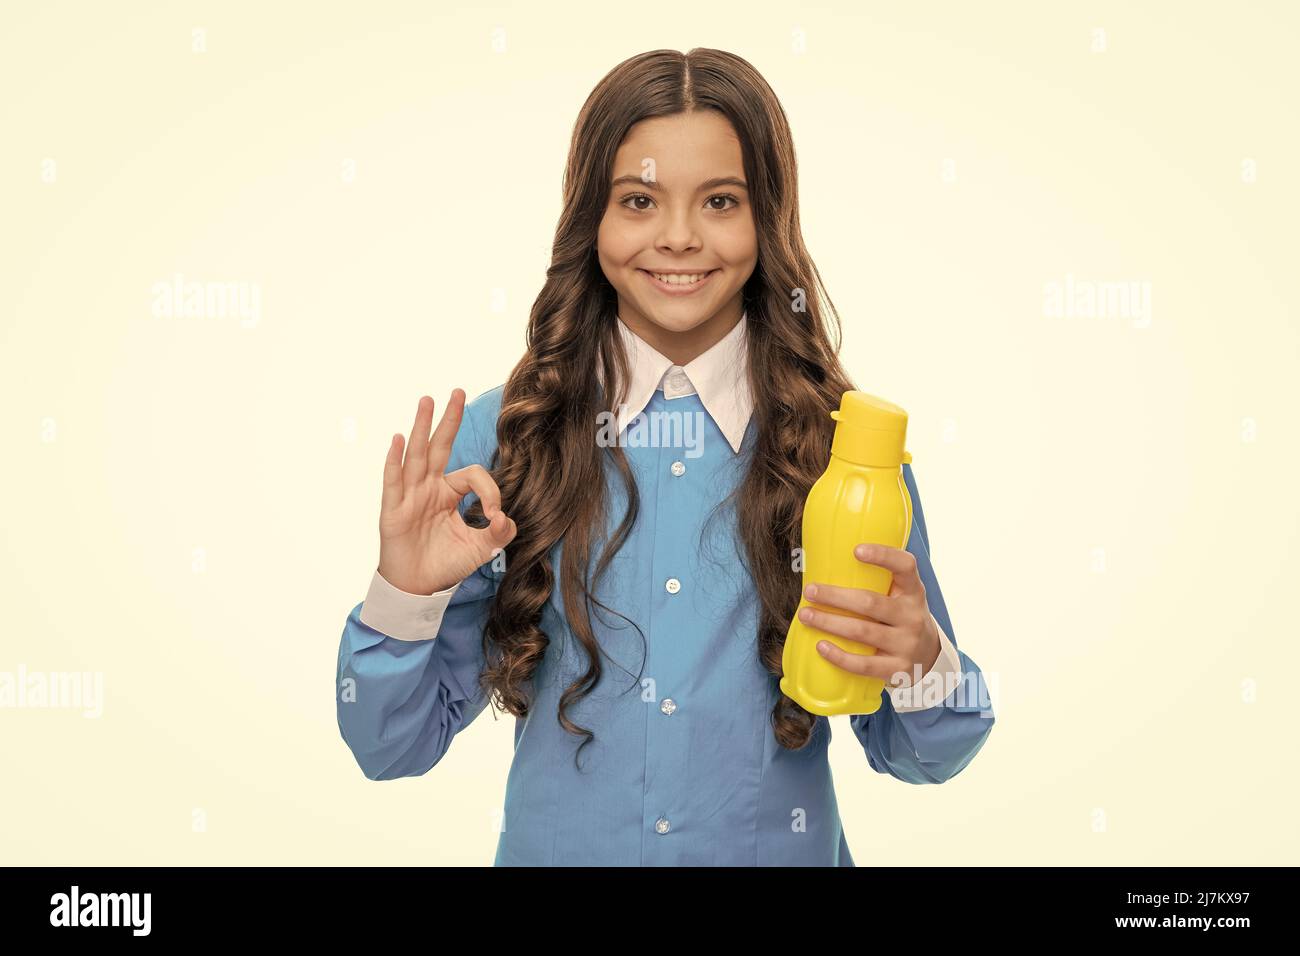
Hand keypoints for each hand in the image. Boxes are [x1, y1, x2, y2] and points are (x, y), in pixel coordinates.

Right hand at [376, 390, 516, 595]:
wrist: (418, 588)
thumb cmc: (445, 564)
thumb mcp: (481, 549)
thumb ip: (498, 533)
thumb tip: (506, 518)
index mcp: (450, 493)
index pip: (473, 475)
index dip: (489, 491)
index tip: (494, 516)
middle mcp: (429, 488)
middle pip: (439, 446)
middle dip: (449, 419)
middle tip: (457, 391)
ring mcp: (410, 495)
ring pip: (417, 455)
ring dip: (422, 427)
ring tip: (427, 401)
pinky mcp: (394, 509)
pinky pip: (394, 480)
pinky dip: (395, 459)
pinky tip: (399, 439)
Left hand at [797, 542, 940, 688]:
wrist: (929, 658)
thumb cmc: (902, 618)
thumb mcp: (902, 596)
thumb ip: (880, 581)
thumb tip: (830, 562)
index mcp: (913, 592)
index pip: (905, 566)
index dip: (883, 555)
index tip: (856, 550)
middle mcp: (912, 616)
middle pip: (870, 603)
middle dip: (835, 596)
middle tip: (809, 591)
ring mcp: (907, 645)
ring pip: (862, 632)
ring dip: (829, 623)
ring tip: (805, 616)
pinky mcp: (898, 670)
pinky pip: (864, 665)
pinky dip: (839, 656)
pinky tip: (820, 646)